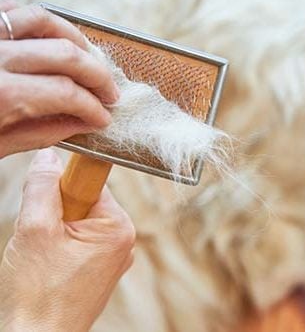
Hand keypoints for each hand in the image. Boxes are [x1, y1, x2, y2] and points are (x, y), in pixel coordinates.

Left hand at [0, 0, 118, 157]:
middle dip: (98, 77)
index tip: (104, 118)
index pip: (67, 94)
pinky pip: (18, 10)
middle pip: (66, 55)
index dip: (94, 108)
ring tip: (91, 61)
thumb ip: (41, 132)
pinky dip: (43, 22)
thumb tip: (81, 124)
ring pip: (46, 22)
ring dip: (78, 41)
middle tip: (110, 94)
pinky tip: (55, 40)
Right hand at [0, 149, 134, 331]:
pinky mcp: (100, 271)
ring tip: (44, 258)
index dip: (63, 187)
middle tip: (41, 238)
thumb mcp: (35, 229)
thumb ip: (42, 188)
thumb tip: (47, 158)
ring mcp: (113, 258)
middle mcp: (123, 241)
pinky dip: (59, 249)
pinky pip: (78, 244)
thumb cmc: (39, 293)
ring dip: (55, 232)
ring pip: (77, 224)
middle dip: (56, 213)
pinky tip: (48, 267)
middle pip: (84, 203)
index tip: (47, 198)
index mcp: (118, 227)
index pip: (91, 183)